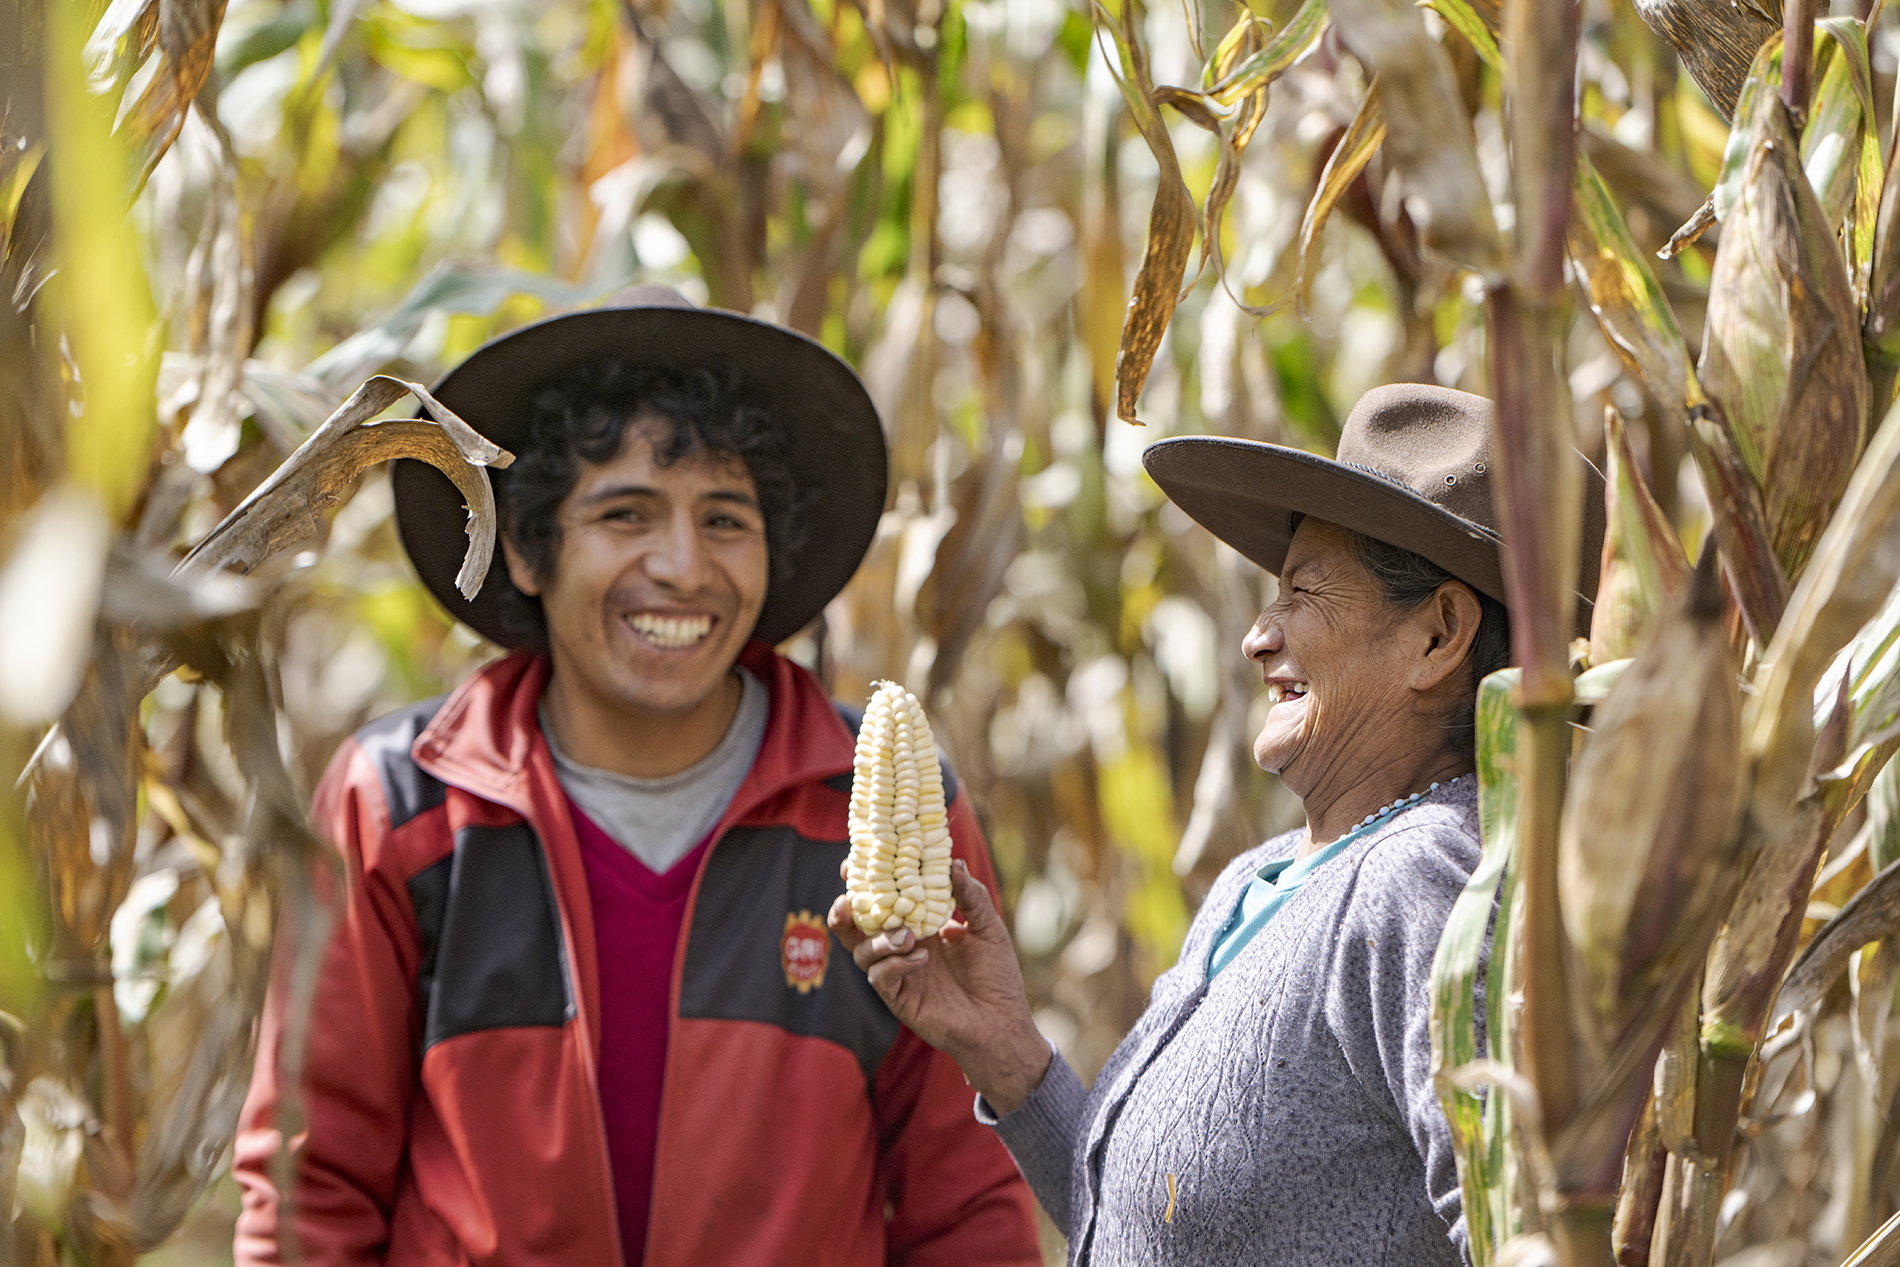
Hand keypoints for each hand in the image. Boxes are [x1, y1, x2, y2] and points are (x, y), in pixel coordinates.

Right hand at [828, 859, 1052, 1113]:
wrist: (1002, 1023)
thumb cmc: (996, 976)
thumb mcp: (988, 927)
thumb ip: (971, 895)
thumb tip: (955, 862)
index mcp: (918, 925)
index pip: (884, 899)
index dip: (867, 882)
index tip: (855, 863)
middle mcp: (901, 947)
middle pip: (857, 926)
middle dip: (846, 909)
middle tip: (849, 897)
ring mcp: (897, 973)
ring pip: (863, 951)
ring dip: (878, 938)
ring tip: (906, 935)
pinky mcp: (898, 998)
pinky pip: (880, 977)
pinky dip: (895, 964)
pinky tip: (921, 960)